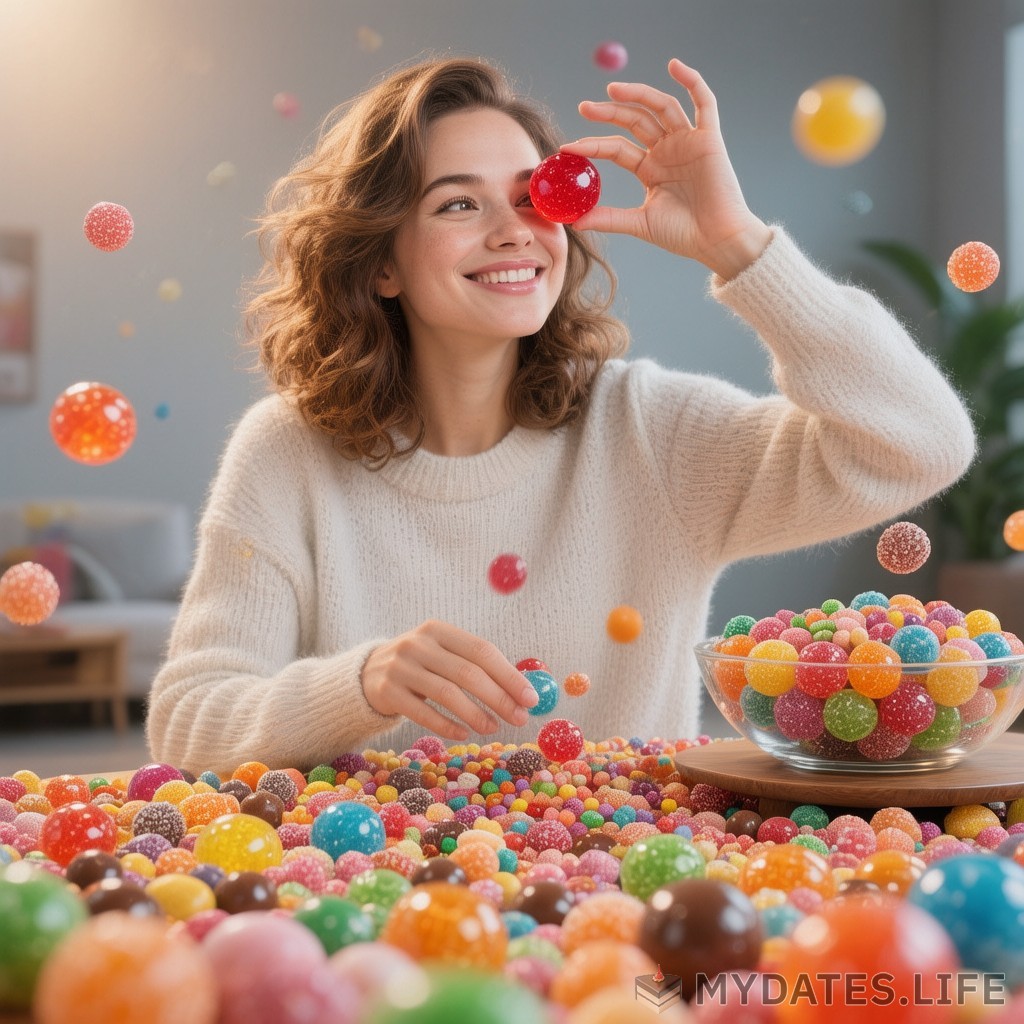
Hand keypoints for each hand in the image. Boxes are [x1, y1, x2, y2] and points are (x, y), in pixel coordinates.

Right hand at [361, 620, 539, 740]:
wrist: (367, 674)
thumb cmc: (420, 667)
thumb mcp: (442, 655)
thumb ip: (477, 667)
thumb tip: (523, 691)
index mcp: (438, 630)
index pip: (481, 650)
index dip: (509, 675)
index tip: (530, 699)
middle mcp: (418, 643)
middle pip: (467, 672)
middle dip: (498, 698)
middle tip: (518, 718)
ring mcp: (400, 667)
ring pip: (446, 693)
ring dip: (475, 714)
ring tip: (492, 728)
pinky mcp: (387, 691)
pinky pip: (423, 712)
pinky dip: (447, 725)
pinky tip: (463, 734)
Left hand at [562, 58, 771, 278]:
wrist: (717, 241)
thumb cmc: (683, 234)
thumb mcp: (640, 223)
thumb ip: (609, 218)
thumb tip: (575, 222)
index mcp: (650, 169)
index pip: (617, 148)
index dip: (593, 145)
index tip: (568, 147)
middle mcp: (667, 151)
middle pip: (635, 120)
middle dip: (609, 111)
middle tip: (584, 107)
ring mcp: (687, 142)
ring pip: (661, 106)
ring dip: (638, 94)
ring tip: (612, 89)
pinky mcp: (709, 138)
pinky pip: (704, 102)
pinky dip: (691, 81)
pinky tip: (674, 65)